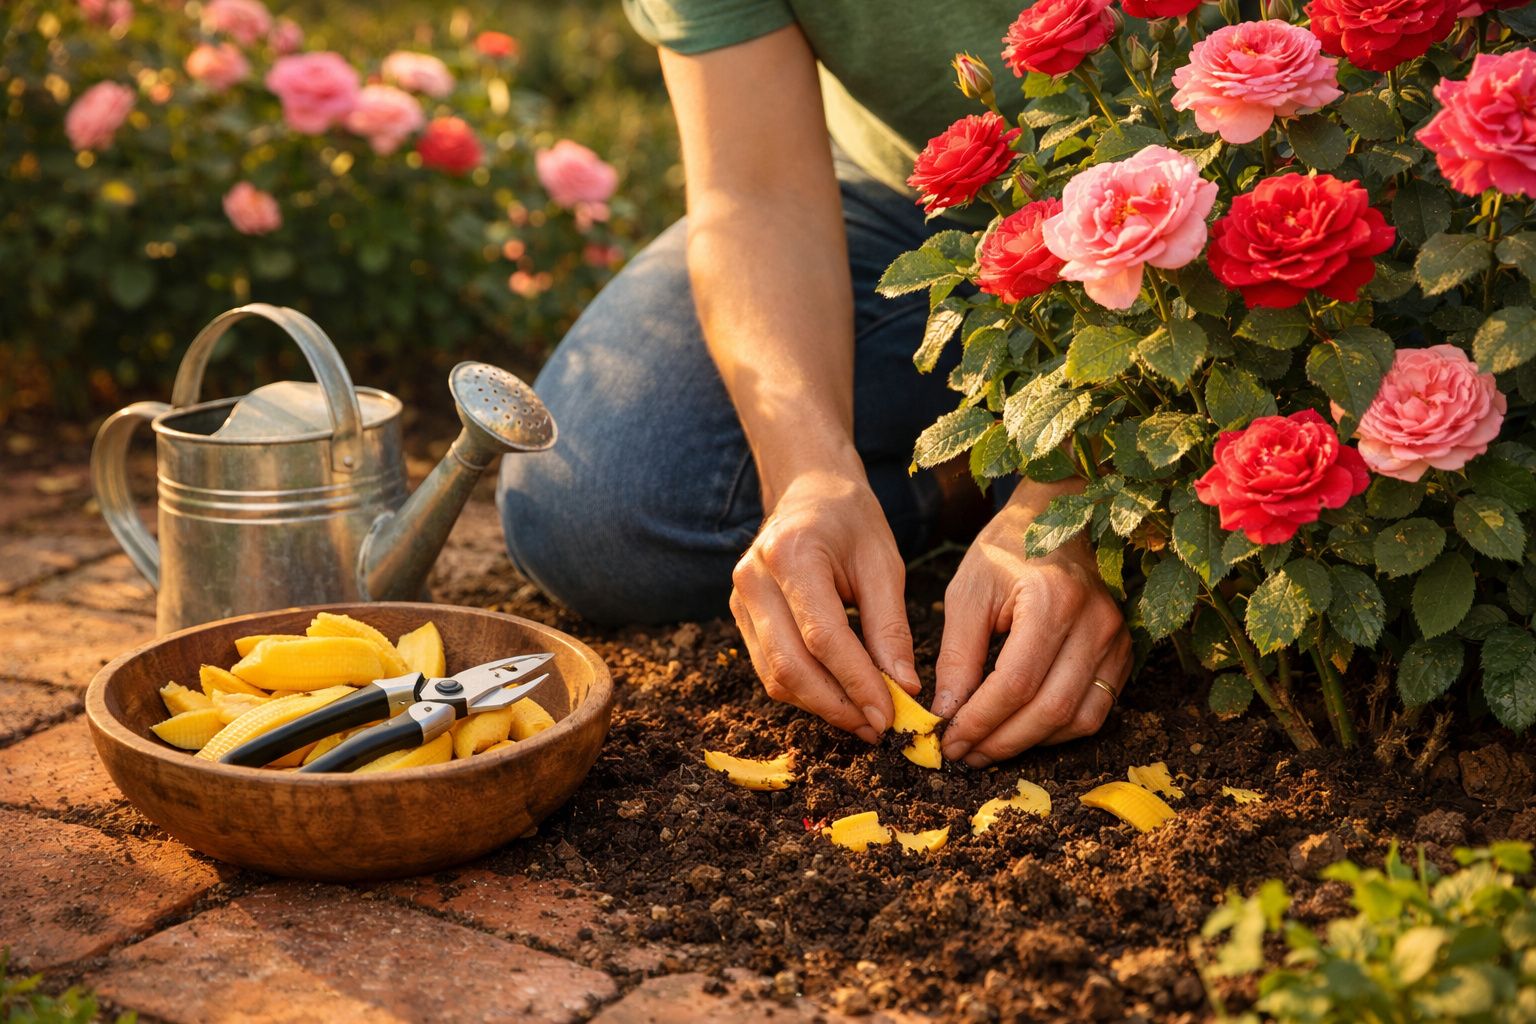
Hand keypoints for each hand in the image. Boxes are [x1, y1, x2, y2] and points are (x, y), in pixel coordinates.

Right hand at [729, 469, 918, 742]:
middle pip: (790, 665)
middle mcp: (753, 578)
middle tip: (879, 728)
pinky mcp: (740, 616)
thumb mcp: (884, 564)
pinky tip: (840, 697)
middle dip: (837, 705)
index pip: (823, 637)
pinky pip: (770, 668)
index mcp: (791, 554)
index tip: (891, 715)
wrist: (808, 489)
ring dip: (821, 705)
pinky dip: (806, 691)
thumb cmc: (852, 521)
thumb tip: (904, 690)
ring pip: (775, 676)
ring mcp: (739, 598)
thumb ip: (891, 627)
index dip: (857, 683)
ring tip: (865, 719)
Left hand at [935, 480, 1130, 766]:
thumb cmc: (1005, 550)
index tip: (947, 739)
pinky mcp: (1124, 652)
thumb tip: (946, 713)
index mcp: (1052, 600)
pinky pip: (1096, 710)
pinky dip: (1058, 730)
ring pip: (1079, 718)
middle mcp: (1095, 622)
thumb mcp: (968, 594)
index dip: (980, 721)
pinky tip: (1022, 730)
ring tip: (986, 748)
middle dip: (1001, 741)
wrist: (1056, 516)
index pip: (1016, 683)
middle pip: (1050, 708)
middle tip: (962, 754)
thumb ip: (958, 656)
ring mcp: (1117, 639)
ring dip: (1030, 743)